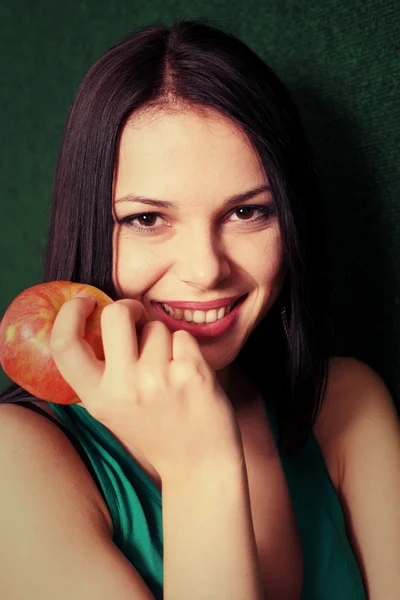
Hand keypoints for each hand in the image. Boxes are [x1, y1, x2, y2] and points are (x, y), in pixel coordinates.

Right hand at [49, 296, 243, 480]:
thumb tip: (99, 318)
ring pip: (156, 326)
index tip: (83, 302)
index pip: (64, 345)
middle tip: (138, 319)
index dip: (68, 315)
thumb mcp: (113, 410)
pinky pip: (183, 336)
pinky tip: (188, 376)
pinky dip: (187, 349)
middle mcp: (123, 387)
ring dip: (164, 340)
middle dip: (130, 308)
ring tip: (170, 372)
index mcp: (97, 398)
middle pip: (116, 314)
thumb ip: (102, 372)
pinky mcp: (191, 372)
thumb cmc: (155, 429)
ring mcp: (158, 379)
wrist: (199, 465)